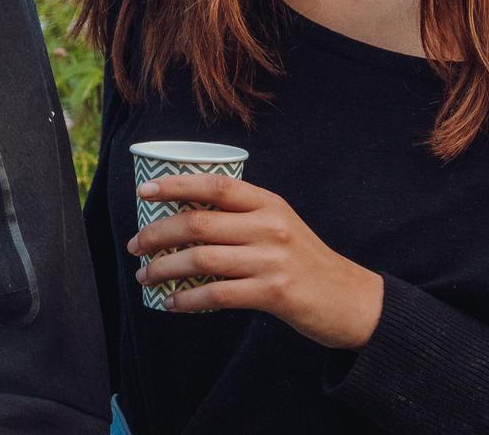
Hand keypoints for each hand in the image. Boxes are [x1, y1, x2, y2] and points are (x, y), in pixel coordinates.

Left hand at [128, 174, 382, 349]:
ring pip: (201, 258)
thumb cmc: (304, 262)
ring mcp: (272, 260)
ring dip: (164, 268)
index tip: (143, 192)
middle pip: (197, 223)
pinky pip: (217, 293)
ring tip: (144, 276)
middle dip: (156, 234)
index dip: (174, 185)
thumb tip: (180, 218)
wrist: (353, 301)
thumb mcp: (279, 225)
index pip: (213, 185)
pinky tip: (171, 303)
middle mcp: (269, 226)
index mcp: (268, 203)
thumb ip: (241, 217)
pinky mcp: (274, 293)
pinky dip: (187, 298)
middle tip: (134, 245)